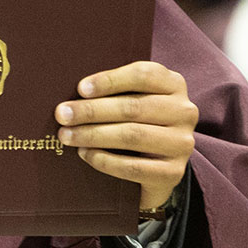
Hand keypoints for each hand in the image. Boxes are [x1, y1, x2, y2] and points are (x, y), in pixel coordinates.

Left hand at [55, 61, 197, 215]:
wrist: (157, 166)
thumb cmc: (135, 122)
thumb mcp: (132, 99)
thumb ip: (113, 92)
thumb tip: (74, 93)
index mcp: (173, 84)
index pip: (143, 75)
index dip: (110, 80)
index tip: (80, 88)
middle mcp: (184, 111)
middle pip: (133, 107)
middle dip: (92, 111)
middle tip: (63, 115)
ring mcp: (182, 143)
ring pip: (132, 136)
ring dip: (94, 135)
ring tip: (67, 136)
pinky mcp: (174, 172)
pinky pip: (134, 167)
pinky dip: (105, 160)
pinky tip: (85, 154)